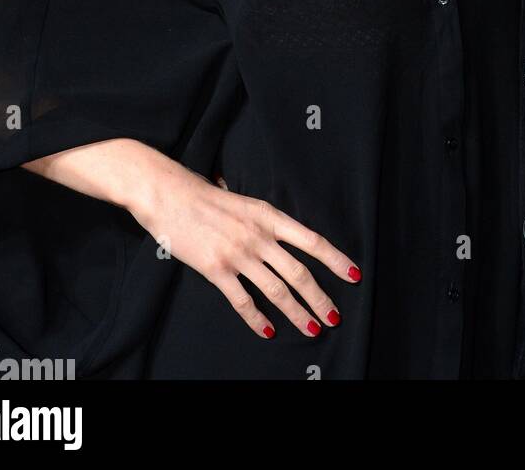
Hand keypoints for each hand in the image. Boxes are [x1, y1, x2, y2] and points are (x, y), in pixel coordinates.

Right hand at [127, 152, 360, 339]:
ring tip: (311, 329)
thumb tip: (284, 235)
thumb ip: (266, 221)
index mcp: (270, 215)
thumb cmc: (207, 196)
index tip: (353, 276)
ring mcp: (238, 254)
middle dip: (320, 298)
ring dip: (297, 312)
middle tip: (334, 317)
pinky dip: (257, 318)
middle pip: (299, 272)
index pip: (313, 241)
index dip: (336, 260)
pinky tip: (268, 330)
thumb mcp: (246, 201)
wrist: (170, 195)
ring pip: (277, 290)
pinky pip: (242, 300)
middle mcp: (259, 235)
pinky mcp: (216, 269)